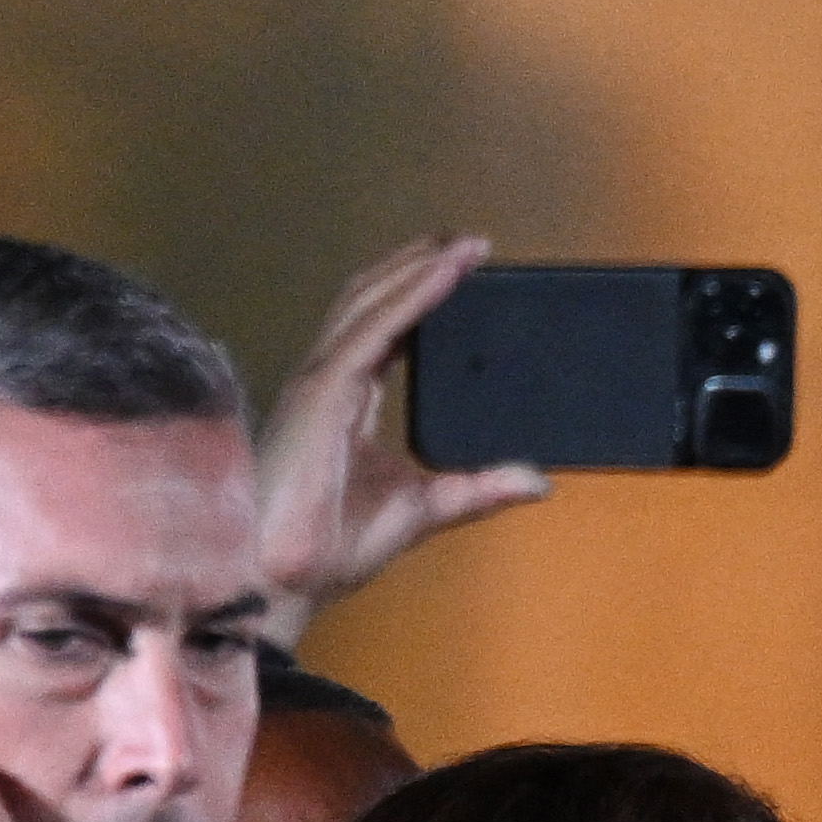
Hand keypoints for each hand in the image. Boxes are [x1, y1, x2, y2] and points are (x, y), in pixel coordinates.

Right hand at [254, 232, 552, 616]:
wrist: (284, 578)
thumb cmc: (330, 547)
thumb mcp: (426, 508)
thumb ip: (477, 489)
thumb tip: (537, 481)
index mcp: (346, 401)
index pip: (384, 329)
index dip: (419, 295)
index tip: (463, 271)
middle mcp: (329, 380)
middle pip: (371, 300)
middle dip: (416, 265)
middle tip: (469, 243)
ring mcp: (321, 380)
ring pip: (370, 302)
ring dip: (418, 268)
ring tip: (464, 245)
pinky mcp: (323, 390)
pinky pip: (375, 329)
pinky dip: (413, 296)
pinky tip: (446, 274)